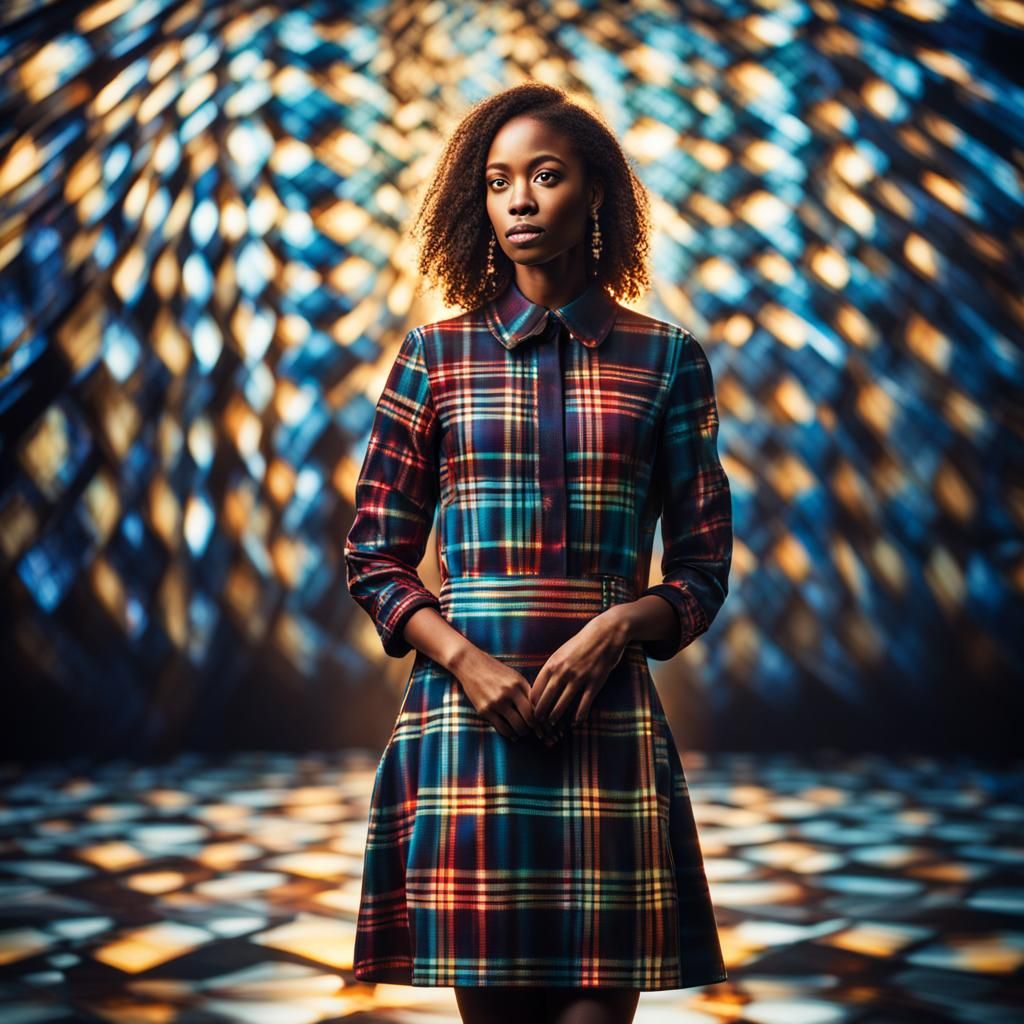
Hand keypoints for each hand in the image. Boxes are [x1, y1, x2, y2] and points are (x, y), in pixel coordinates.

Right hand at [450, 644, 554, 742]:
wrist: (470, 664)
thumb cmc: (494, 670)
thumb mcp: (513, 676)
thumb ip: (526, 691)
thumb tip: (538, 709)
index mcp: (519, 684)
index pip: (537, 706)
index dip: (543, 719)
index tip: (546, 726)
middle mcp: (509, 693)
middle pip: (530, 719)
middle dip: (534, 728)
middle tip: (535, 730)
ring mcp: (496, 702)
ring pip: (517, 726)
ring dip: (522, 732)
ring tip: (522, 732)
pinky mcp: (484, 710)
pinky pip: (502, 728)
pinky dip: (509, 734)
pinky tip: (512, 734)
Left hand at [531, 611, 628, 738]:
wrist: (605, 634)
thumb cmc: (581, 643)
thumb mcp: (561, 652)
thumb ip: (552, 667)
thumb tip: (542, 683)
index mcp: (553, 663)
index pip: (537, 687)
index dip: (533, 701)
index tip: (531, 709)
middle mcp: (564, 671)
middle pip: (547, 698)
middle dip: (540, 712)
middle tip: (537, 722)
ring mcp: (579, 678)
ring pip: (563, 703)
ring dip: (555, 716)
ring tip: (552, 723)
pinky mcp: (594, 682)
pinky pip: (584, 703)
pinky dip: (579, 715)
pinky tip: (576, 722)